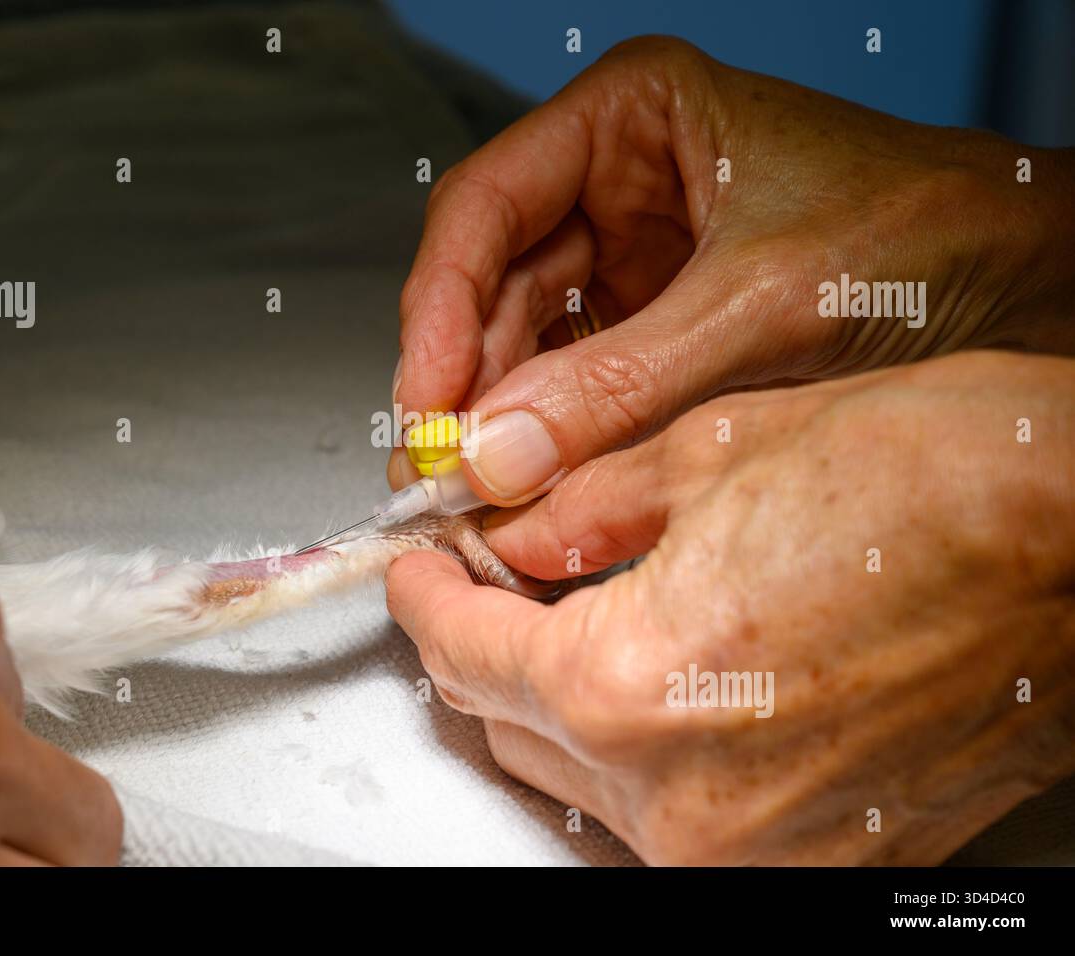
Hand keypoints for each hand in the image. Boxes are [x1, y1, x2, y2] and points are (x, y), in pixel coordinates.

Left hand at [386, 351, 1074, 863]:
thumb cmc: (938, 484)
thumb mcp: (711, 452)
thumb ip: (576, 509)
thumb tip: (505, 534)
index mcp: (631, 690)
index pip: (461, 656)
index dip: (425, 599)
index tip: (418, 569)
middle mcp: (681, 801)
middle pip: (512, 727)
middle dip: (486, 643)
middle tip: (493, 575)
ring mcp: (751, 850)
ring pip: (585, 778)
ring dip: (561, 697)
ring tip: (584, 611)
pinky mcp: (815, 860)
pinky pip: (674, 808)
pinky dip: (644, 743)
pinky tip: (671, 669)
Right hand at [390, 36, 1074, 503]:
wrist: (1030, 284)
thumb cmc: (927, 234)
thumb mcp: (760, 311)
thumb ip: (620, 386)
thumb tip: (498, 452)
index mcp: (630, 121)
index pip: (487, 207)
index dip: (440, 310)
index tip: (425, 403)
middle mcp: (618, 186)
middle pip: (498, 286)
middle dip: (470, 385)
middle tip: (448, 474)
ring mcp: (635, 262)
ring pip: (531, 344)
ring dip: (506, 421)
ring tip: (487, 494)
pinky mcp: (656, 330)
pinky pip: (579, 383)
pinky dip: (557, 438)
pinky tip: (542, 482)